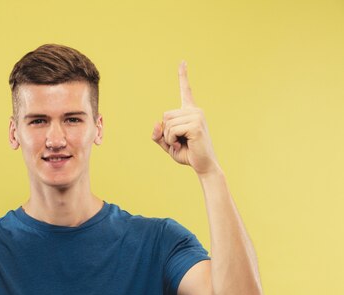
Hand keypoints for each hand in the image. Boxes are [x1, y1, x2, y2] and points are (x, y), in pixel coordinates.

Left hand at [151, 61, 219, 176]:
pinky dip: (171, 141)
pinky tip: (182, 144)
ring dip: (169, 138)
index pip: (185, 90)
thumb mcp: (168, 144)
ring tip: (181, 143)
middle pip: (165, 115)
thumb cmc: (188, 153)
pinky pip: (171, 130)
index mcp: (190, 112)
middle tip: (179, 141)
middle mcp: (195, 110)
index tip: (182, 61)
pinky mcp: (195, 125)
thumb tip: (156, 123)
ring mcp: (197, 116)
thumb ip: (158, 134)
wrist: (204, 165)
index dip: (183, 76)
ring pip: (167, 123)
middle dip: (166, 132)